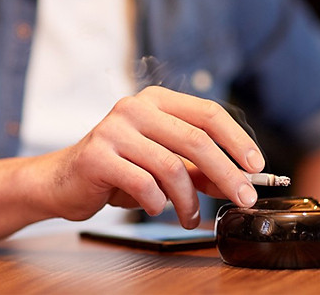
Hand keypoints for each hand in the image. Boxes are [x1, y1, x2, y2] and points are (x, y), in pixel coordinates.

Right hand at [46, 86, 264, 228]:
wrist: (63, 179)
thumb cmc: (118, 168)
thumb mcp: (162, 163)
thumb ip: (198, 169)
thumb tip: (238, 182)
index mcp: (156, 101)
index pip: (208, 113)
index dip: (237, 140)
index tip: (256, 166)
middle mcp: (135, 108)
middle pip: (196, 140)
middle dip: (226, 174)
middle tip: (243, 198)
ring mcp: (114, 130)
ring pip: (171, 167)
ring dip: (189, 200)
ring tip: (192, 218)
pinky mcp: (97, 156)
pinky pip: (143, 184)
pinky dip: (157, 203)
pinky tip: (156, 208)